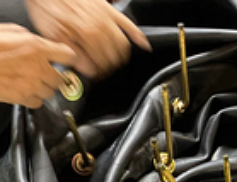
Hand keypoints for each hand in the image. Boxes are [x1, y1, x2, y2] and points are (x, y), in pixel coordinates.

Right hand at [0, 24, 74, 107]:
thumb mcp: (7, 32)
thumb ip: (26, 38)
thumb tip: (34, 42)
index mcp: (36, 48)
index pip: (67, 55)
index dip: (67, 58)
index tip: (66, 61)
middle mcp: (37, 67)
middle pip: (60, 79)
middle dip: (54, 77)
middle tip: (45, 74)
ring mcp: (31, 84)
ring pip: (50, 93)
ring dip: (43, 89)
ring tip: (31, 83)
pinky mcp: (23, 98)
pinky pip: (37, 103)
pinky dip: (33, 99)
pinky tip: (25, 92)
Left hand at [26, 0, 151, 78]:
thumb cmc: (49, 5)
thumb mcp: (53, 32)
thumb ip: (71, 52)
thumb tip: (86, 70)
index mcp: (88, 35)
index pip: (100, 63)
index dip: (99, 73)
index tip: (96, 77)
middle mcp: (102, 27)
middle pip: (113, 56)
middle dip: (110, 67)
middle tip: (105, 72)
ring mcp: (109, 19)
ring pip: (124, 45)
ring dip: (122, 57)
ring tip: (117, 63)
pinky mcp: (112, 11)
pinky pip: (130, 26)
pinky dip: (139, 37)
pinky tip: (144, 45)